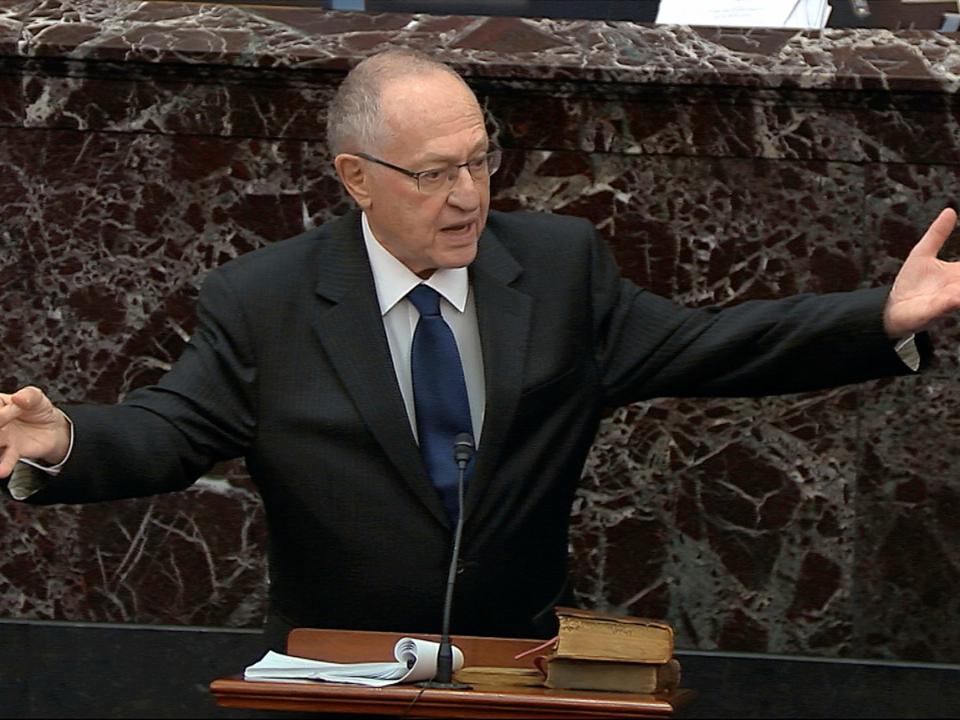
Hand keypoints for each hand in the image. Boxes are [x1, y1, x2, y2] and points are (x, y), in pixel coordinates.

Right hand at [0, 386, 70, 476]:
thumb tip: (19, 397)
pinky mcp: (12, 451)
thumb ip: (29, 396)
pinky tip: (1, 471)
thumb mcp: (38, 398)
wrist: (53, 429)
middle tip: (1, 427)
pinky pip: (5, 459)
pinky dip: (3, 465)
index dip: (2, 413)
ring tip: (0, 448)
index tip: (7, 414)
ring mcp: (2, 438)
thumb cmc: (39, 410)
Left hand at [883, 207, 959, 337]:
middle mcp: (958, 286)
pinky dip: (953, 300)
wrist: (892, 307)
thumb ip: (937, 234)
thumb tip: (950, 211)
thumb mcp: (923, 253)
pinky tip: (955, 296)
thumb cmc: (911, 282)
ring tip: (958, 289)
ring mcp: (948, 299)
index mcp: (958, 273)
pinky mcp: (934, 310)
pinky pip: (949, 304)